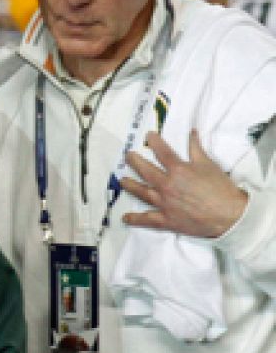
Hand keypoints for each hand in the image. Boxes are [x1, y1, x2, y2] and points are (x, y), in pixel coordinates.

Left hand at [121, 130, 248, 237]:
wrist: (230, 215)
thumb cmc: (221, 189)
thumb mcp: (209, 164)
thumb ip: (196, 148)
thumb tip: (191, 132)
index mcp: (178, 170)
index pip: (161, 152)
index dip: (154, 142)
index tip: (148, 136)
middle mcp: (167, 185)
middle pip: (145, 171)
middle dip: (134, 161)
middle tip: (128, 156)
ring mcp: (165, 203)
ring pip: (142, 192)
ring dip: (130, 185)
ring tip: (122, 181)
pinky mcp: (167, 220)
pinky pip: (147, 220)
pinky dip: (135, 219)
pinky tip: (125, 218)